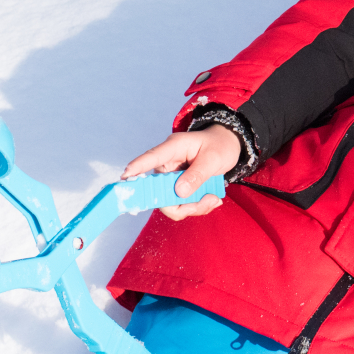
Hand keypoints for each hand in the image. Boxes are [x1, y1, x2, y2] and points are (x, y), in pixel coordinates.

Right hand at [123, 126, 240, 220]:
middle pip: (158, 191)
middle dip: (182, 204)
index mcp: (173, 148)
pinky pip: (180, 206)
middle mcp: (167, 165)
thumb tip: (179, 192)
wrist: (228, 147)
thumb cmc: (219, 146)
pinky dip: (197, 207)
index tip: (125, 176)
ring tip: (213, 199)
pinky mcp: (177, 189)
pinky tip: (212, 198)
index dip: (138, 167)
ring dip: (193, 207)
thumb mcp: (214, 158)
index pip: (152, 157)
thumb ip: (198, 174)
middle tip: (209, 201)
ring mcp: (170, 178)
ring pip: (170, 204)